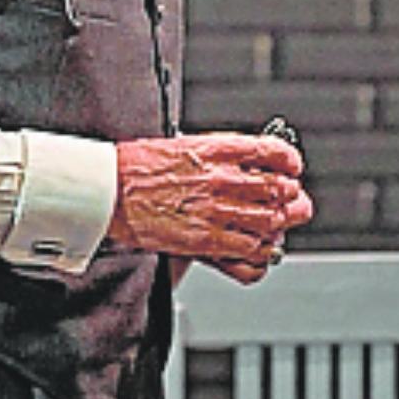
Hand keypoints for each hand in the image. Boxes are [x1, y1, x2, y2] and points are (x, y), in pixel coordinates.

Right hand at [109, 133, 313, 273]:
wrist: (107, 191)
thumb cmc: (134, 167)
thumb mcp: (178, 144)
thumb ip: (214, 153)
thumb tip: (243, 162)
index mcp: (214, 149)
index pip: (273, 152)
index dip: (289, 161)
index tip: (289, 167)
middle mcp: (221, 179)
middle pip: (280, 191)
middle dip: (290, 198)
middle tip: (290, 201)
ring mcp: (216, 211)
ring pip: (272, 223)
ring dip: (277, 226)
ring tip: (272, 226)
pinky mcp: (207, 241)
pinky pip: (251, 252)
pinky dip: (259, 253)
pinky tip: (254, 247)